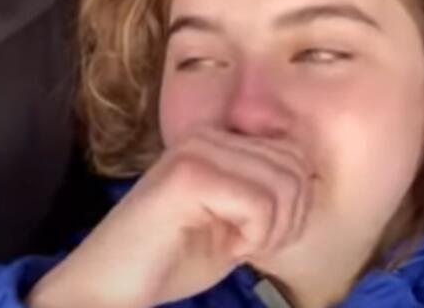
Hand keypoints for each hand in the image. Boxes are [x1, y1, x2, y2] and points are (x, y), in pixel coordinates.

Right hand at [28, 128, 313, 307]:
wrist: (111, 287)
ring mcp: (195, 152)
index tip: (265, 234)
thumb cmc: (173, 260)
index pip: (294, 153)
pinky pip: (259, 204)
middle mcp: (206, 135)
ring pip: (282, 184)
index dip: (296, 202)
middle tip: (255, 245)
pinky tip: (226, 248)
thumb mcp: (234, 220)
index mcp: (217, 139)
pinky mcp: (188, 176)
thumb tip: (312, 178)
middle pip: (294, 166)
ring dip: (271, 231)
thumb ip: (266, 192)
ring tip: (239, 246)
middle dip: (289, 218)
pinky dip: (255, 237)